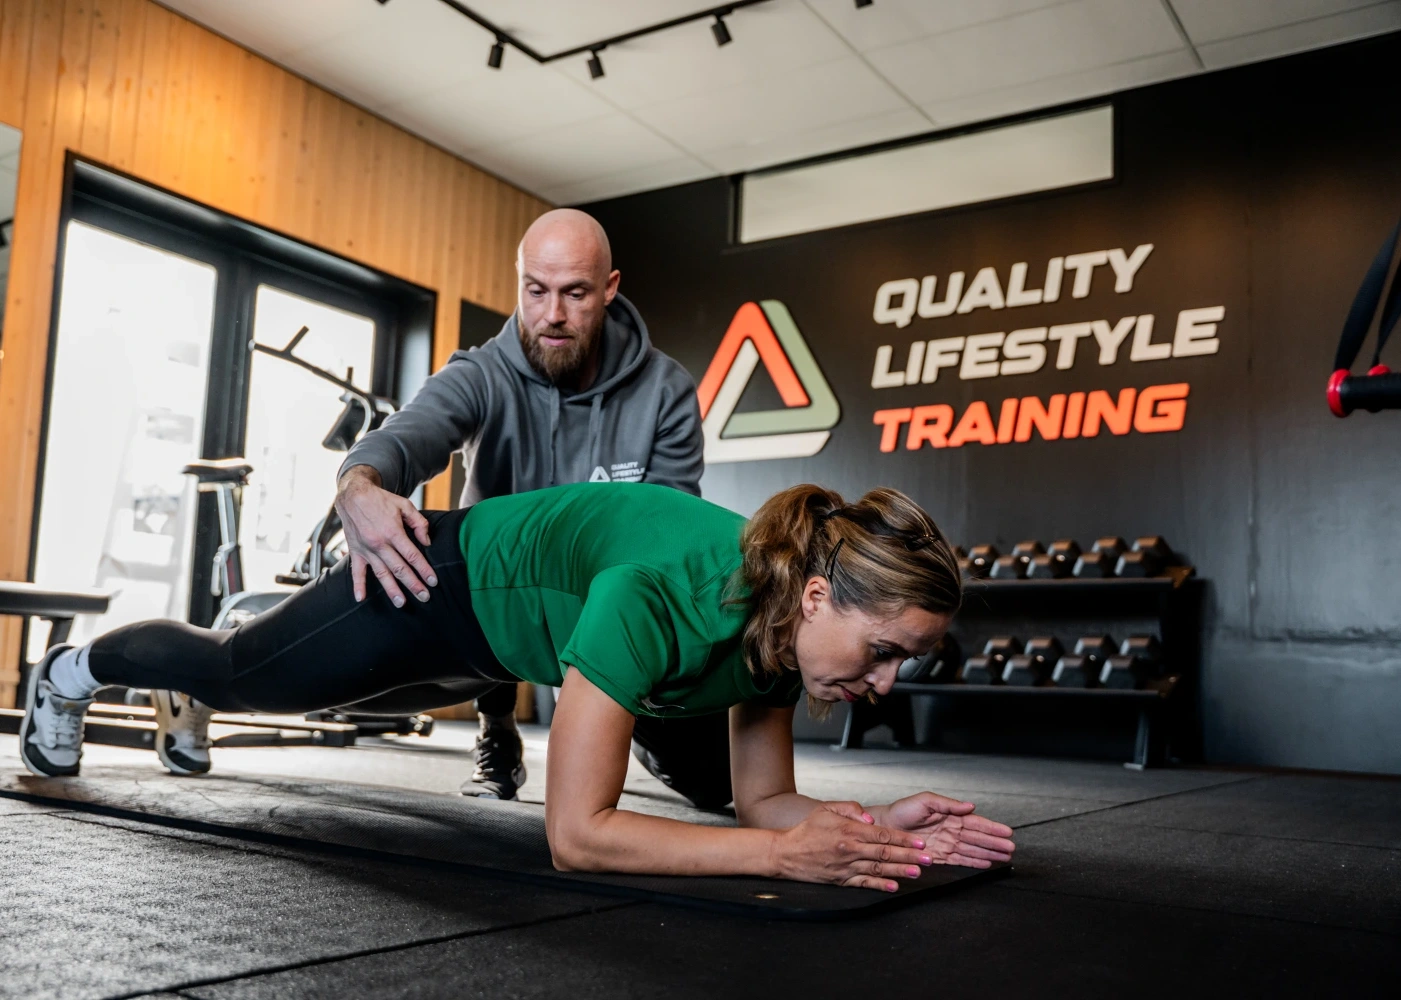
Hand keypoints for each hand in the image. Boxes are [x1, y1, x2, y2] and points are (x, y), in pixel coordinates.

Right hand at [334, 466, 436, 606]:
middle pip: (399, 569)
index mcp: (393, 532)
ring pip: (381, 574)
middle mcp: (379, 543)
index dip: (424, 569)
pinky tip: (361, 599)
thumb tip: (427, 542)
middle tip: (424, 597)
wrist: (353, 494)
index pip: (412, 556)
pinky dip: (358, 585)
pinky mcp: (355, 551)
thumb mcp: (405, 505)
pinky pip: (356, 571)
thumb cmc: (381, 500)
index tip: (433, 581)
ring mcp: (366, 549)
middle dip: (413, 584)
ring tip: (401, 603)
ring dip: (391, 590)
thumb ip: (419, 523)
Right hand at [771, 801, 933, 891]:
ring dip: (900, 872)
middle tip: (928, 860)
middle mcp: (850, 850)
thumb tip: (869, 818)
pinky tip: (894, 887)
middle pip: (885, 854)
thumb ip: (850, 809)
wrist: (785, 853)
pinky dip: (880, 886)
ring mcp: (846, 867)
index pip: (882, 835)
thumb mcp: (826, 809)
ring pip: (878, 870)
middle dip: (909, 857)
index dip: (903, 840)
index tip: (919, 843)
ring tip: (917, 873)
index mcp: (849, 831)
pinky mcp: (841, 880)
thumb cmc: (806, 830)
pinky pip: (864, 884)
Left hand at [871, 792, 1014, 868]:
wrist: (885, 827)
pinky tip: (986, 864)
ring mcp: (946, 844)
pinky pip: (960, 860)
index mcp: (950, 815)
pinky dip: (974, 862)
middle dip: (995, 843)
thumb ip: (948, 804)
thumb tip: (970, 806)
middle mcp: (951, 830)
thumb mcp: (926, 800)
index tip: (1007, 832)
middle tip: (1011, 848)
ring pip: (972, 850)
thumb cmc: (902, 810)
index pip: (976, 822)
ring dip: (989, 853)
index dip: (992, 828)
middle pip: (978, 838)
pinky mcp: (940, 856)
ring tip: (1004, 857)